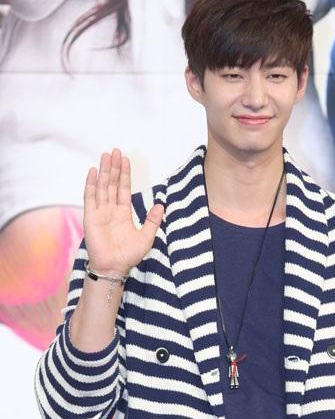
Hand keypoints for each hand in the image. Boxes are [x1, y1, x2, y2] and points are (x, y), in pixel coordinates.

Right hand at [83, 148, 164, 274]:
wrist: (114, 268)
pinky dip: (91, 184)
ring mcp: (99, 212)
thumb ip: (153, 220)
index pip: (123, 188)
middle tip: (116, 150)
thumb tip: (160, 204)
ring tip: (106, 155)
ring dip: (104, 171)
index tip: (125, 159)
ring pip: (102, 186)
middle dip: (114, 167)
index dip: (125, 174)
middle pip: (112, 183)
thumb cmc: (128, 256)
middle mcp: (110, 210)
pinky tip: (93, 171)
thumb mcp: (147, 237)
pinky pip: (90, 197)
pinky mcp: (90, 217)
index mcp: (123, 213)